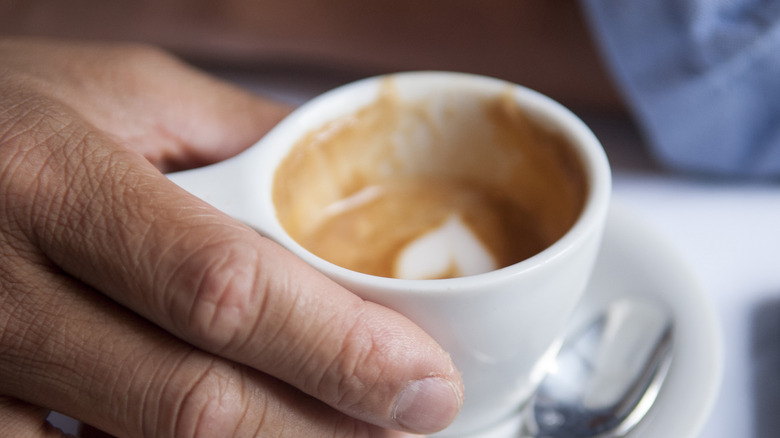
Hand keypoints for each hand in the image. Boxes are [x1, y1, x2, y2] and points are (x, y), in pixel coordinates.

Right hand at [0, 38, 462, 436]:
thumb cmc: (16, 113)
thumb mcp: (130, 94)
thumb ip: (246, 142)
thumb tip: (351, 200)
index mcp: (57, 180)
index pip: (224, 289)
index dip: (339, 350)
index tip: (424, 380)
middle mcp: (2, 289)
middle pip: (192, 401)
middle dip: (324, 428)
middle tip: (413, 420)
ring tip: (339, 434)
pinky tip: (238, 437)